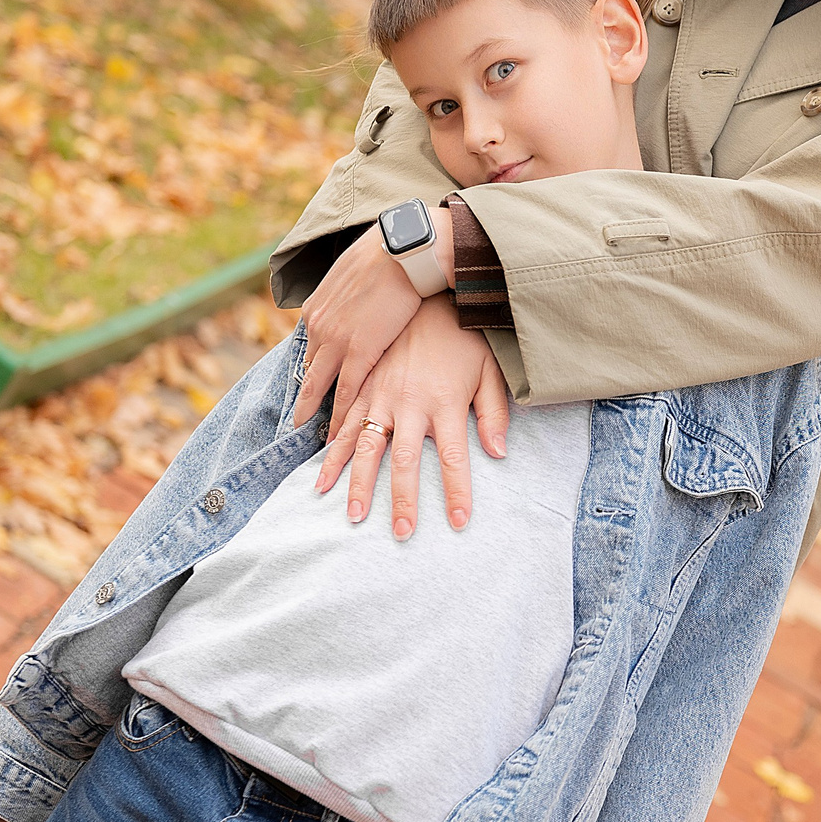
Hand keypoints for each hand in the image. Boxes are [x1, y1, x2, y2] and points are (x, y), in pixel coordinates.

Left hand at [290, 225, 434, 432]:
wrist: (404, 248)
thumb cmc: (389, 253)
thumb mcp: (353, 270)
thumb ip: (349, 291)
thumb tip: (357, 296)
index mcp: (317, 307)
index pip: (313, 348)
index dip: (314, 370)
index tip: (313, 387)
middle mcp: (319, 325)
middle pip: (310, 371)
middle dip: (305, 400)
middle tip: (299, 424)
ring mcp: (336, 340)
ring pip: (321, 386)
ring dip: (317, 413)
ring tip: (318, 438)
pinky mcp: (359, 350)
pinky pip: (344, 390)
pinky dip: (340, 414)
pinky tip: (340, 432)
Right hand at [319, 296, 510, 536]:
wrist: (423, 288)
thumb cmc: (463, 335)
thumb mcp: (490, 369)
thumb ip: (494, 412)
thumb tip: (498, 452)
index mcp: (445, 402)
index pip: (454, 458)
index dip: (457, 491)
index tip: (459, 522)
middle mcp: (410, 403)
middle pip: (404, 462)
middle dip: (402, 500)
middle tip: (400, 533)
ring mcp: (381, 394)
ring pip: (364, 446)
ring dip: (356, 483)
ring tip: (350, 516)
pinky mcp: (362, 385)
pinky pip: (344, 423)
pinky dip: (332, 451)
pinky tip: (322, 476)